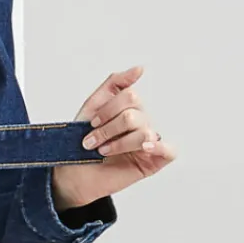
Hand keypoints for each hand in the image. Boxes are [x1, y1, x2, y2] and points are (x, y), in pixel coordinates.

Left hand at [51, 64, 175, 210]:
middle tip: (91, 141)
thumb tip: (140, 69)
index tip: (92, 123)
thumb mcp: (93, 106)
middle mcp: (141, 123)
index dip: (108, 110)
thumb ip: (115, 83)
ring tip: (103, 151)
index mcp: (130, 109)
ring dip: (119, 143)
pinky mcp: (153, 162)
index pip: (130, 96)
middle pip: (133, 115)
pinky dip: (159, 147)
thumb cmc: (81, 141)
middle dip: (108, 128)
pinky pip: (170, 151)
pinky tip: (144, 148)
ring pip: (144, 133)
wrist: (73, 173)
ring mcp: (148, 143)